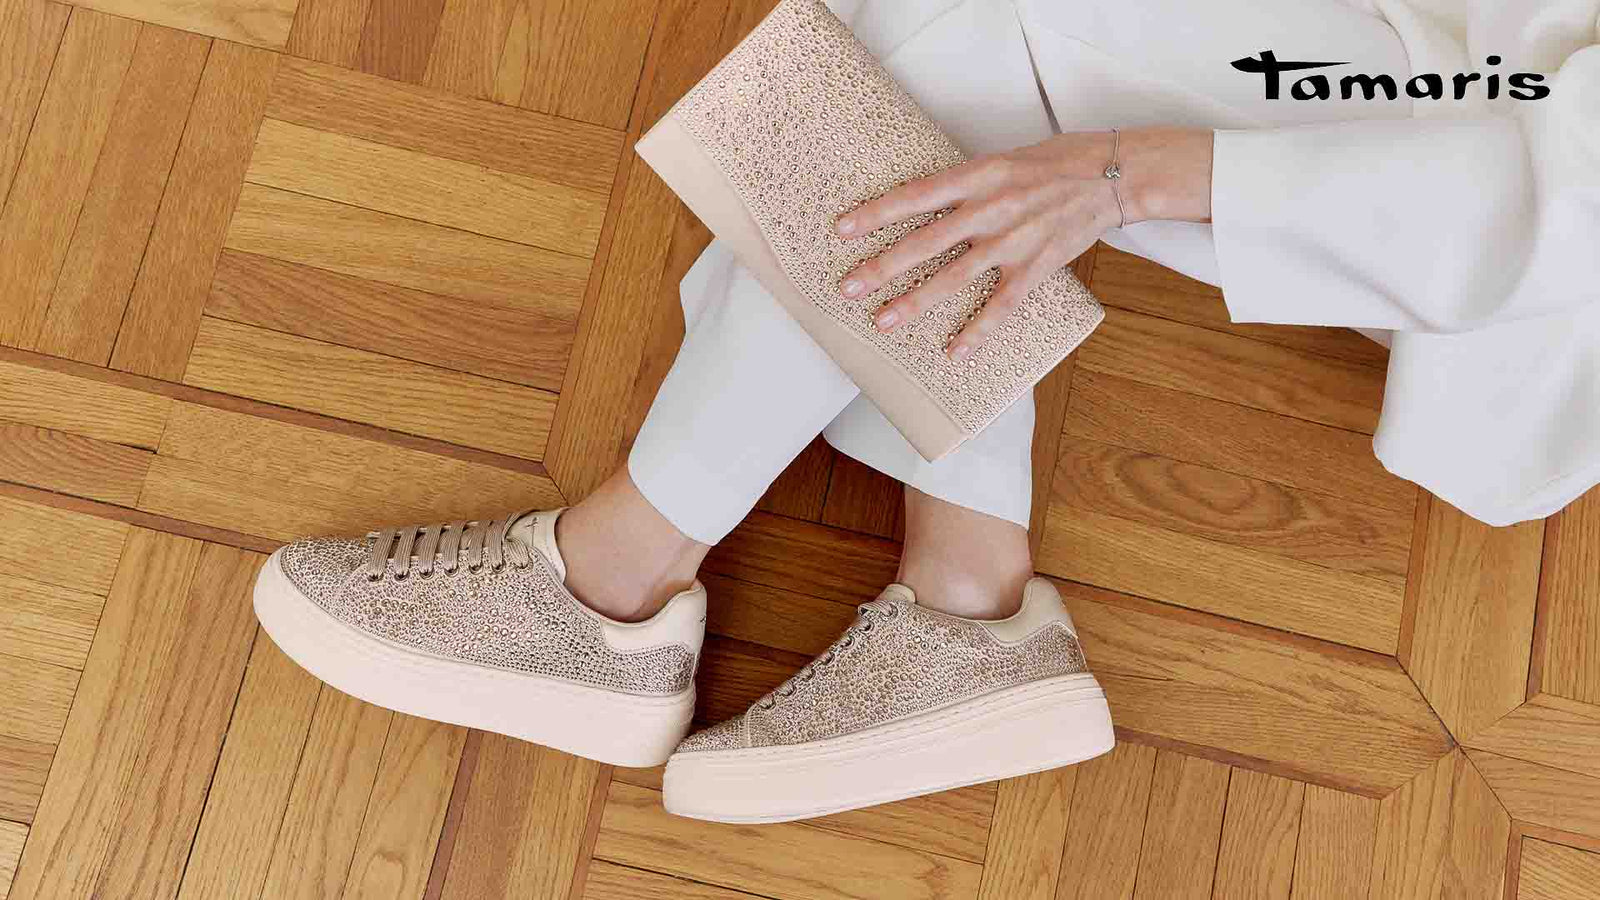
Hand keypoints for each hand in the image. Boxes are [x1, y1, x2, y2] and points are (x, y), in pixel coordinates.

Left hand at [834, 128, 1212, 359]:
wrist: (1113, 174)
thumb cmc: (1055, 162)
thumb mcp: (1001, 160)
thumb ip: (964, 184)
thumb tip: (923, 203)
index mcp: (977, 174)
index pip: (915, 195)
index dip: (876, 213)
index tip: (842, 229)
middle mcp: (990, 207)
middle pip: (924, 242)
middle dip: (881, 267)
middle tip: (847, 288)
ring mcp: (1013, 239)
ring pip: (954, 277)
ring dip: (915, 302)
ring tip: (883, 321)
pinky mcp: (1037, 265)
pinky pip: (1002, 305)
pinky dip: (978, 331)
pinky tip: (955, 352)